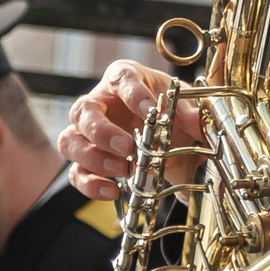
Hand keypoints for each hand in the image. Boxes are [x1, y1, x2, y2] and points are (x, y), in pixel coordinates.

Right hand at [59, 60, 199, 199]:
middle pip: (83, 111)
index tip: (150, 111)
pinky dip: (91, 184)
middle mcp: (100, 102)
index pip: (122, 78)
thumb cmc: (172, 112)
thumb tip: (199, 123)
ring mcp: (88, 133)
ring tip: (122, 170)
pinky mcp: (86, 160)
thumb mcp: (186, 108)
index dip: (133, 94)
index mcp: (125, 79)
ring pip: (69, 141)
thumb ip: (193, 115)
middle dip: (102, 132)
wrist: (174, 139)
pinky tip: (113, 191)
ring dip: (92, 158)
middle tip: (127, 148)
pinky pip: (76, 173)